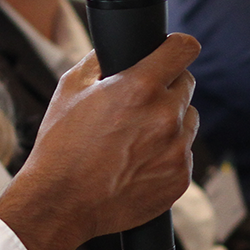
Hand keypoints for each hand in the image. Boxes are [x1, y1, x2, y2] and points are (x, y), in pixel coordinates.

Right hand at [0, 33, 199, 249]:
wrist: (61, 203)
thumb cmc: (61, 146)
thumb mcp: (70, 89)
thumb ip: (100, 60)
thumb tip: (117, 49)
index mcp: (140, 87)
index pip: (183, 49)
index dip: (178, 46)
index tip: (175, 51)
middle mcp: (165, 116)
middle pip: (186, 84)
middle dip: (167, 88)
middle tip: (140, 104)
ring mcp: (176, 149)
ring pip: (188, 120)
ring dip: (171, 122)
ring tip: (136, 138)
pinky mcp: (180, 178)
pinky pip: (183, 154)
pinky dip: (167, 155)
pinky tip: (139, 163)